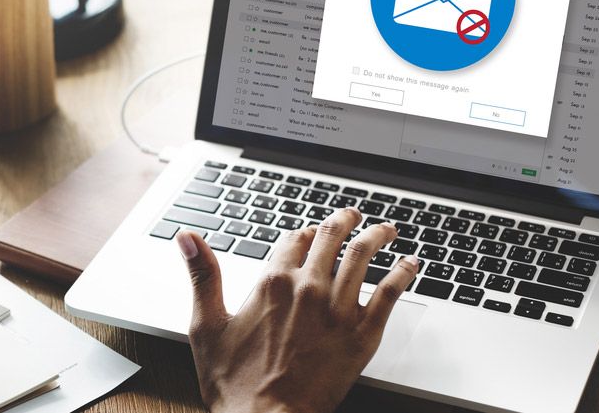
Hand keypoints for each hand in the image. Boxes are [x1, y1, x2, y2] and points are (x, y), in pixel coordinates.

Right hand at [176, 208, 418, 412]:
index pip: (294, 238)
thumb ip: (202, 275)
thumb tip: (187, 237)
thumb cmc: (235, 383)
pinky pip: (390, 293)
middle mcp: (308, 288)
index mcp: (272, 283)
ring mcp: (338, 310)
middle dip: (344, 221)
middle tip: (352, 215)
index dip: (303, 232)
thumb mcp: (206, 325)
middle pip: (332, 238)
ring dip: (377, 236)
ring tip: (385, 229)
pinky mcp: (362, 335)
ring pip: (363, 256)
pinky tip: (410, 265)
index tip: (310, 232)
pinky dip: (403, 273)